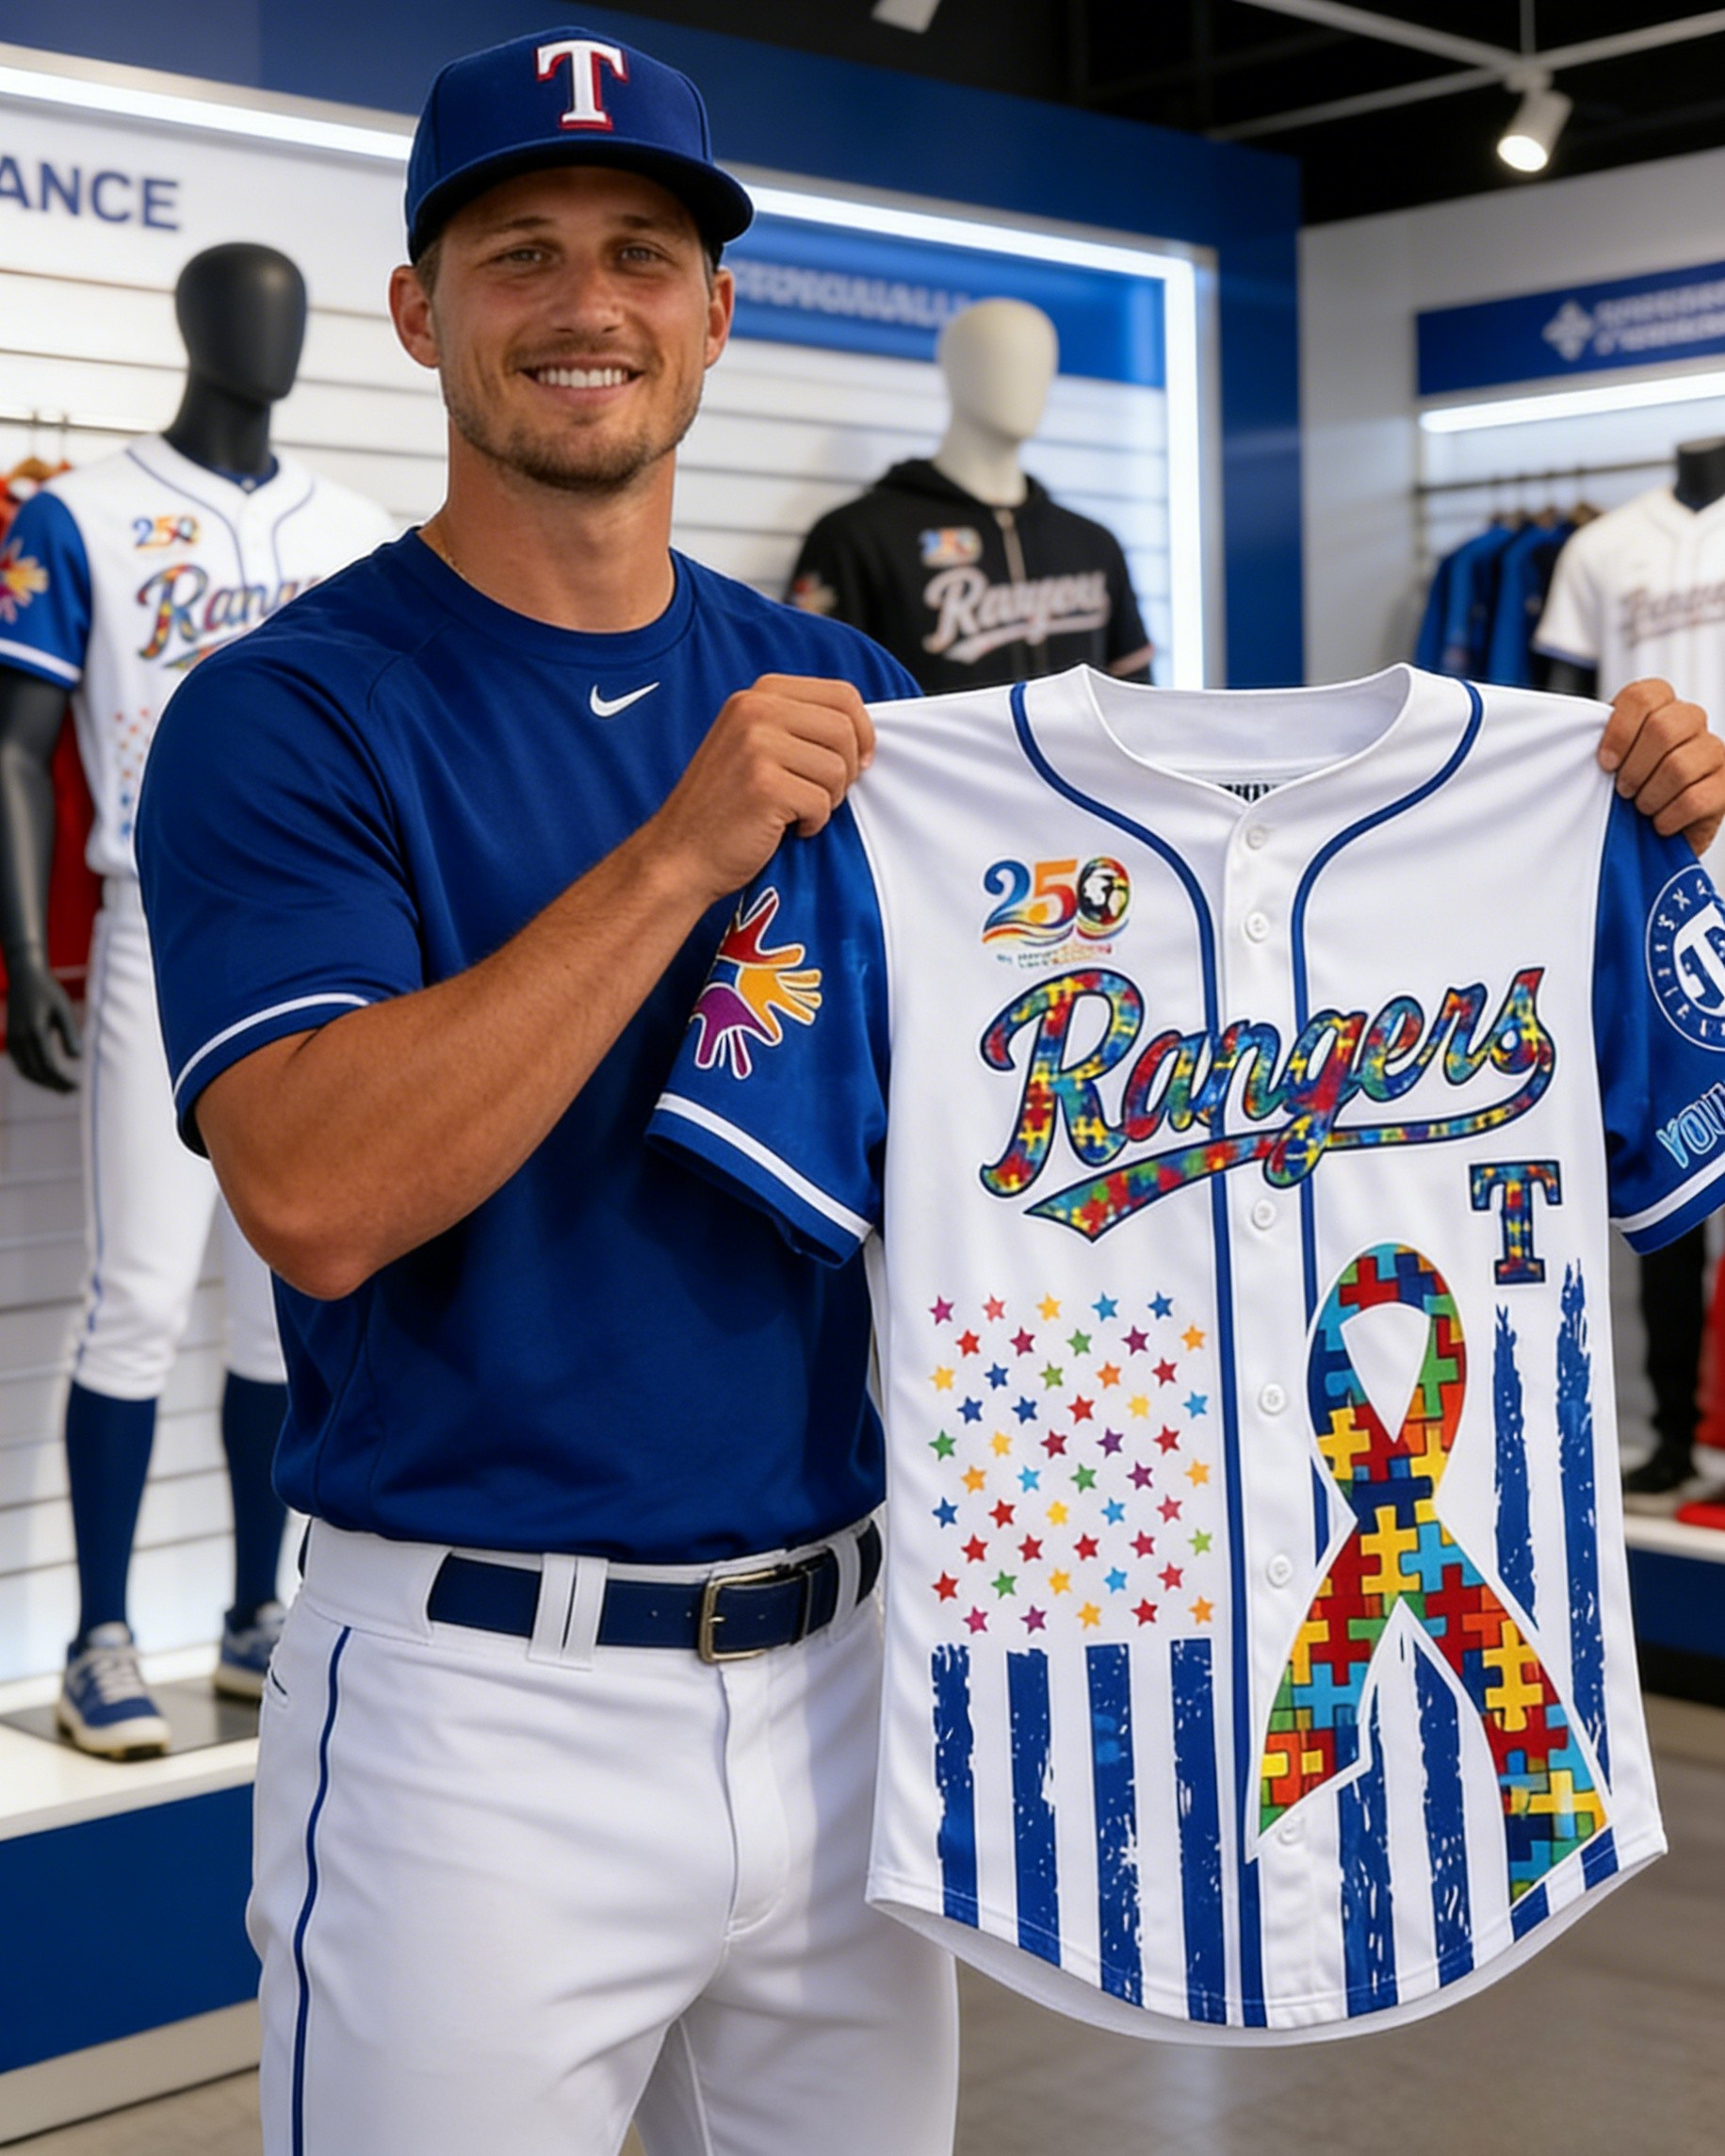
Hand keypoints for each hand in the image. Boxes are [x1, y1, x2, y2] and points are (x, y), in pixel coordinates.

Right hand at [4, 957, 79, 1090]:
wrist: (24, 977)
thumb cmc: (48, 991)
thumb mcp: (63, 1009)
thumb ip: (70, 1033)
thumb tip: (77, 1058)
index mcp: (34, 1031)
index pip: (48, 1065)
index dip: (62, 1080)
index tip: (77, 1087)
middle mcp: (20, 1038)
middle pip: (36, 1072)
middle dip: (54, 1084)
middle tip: (72, 1091)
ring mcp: (12, 1040)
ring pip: (25, 1071)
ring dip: (43, 1083)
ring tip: (62, 1089)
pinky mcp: (11, 1039)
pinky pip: (20, 1064)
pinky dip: (34, 1074)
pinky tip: (49, 1076)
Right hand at [652, 675, 875, 905]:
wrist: (679, 854)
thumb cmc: (723, 807)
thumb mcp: (754, 744)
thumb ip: (797, 726)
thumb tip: (860, 730)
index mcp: (758, 695)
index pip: (842, 695)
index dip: (863, 731)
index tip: (857, 760)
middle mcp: (755, 710)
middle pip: (845, 730)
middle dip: (847, 770)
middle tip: (822, 794)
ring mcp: (757, 745)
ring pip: (838, 768)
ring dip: (828, 800)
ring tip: (796, 811)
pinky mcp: (764, 785)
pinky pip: (822, 803)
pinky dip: (813, 824)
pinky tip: (785, 827)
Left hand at [1598, 677, 1724, 856]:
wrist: (1649, 828)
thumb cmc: (1626, 786)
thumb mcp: (1608, 758)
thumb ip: (1598, 742)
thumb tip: (1583, 748)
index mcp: (1659, 705)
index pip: (1642, 696)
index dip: (1619, 732)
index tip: (1605, 762)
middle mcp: (1691, 721)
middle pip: (1663, 729)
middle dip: (1634, 768)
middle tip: (1623, 790)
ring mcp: (1713, 751)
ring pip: (1679, 767)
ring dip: (1650, 796)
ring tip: (1642, 806)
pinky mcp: (1724, 786)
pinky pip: (1695, 799)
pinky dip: (1668, 818)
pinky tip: (1660, 821)